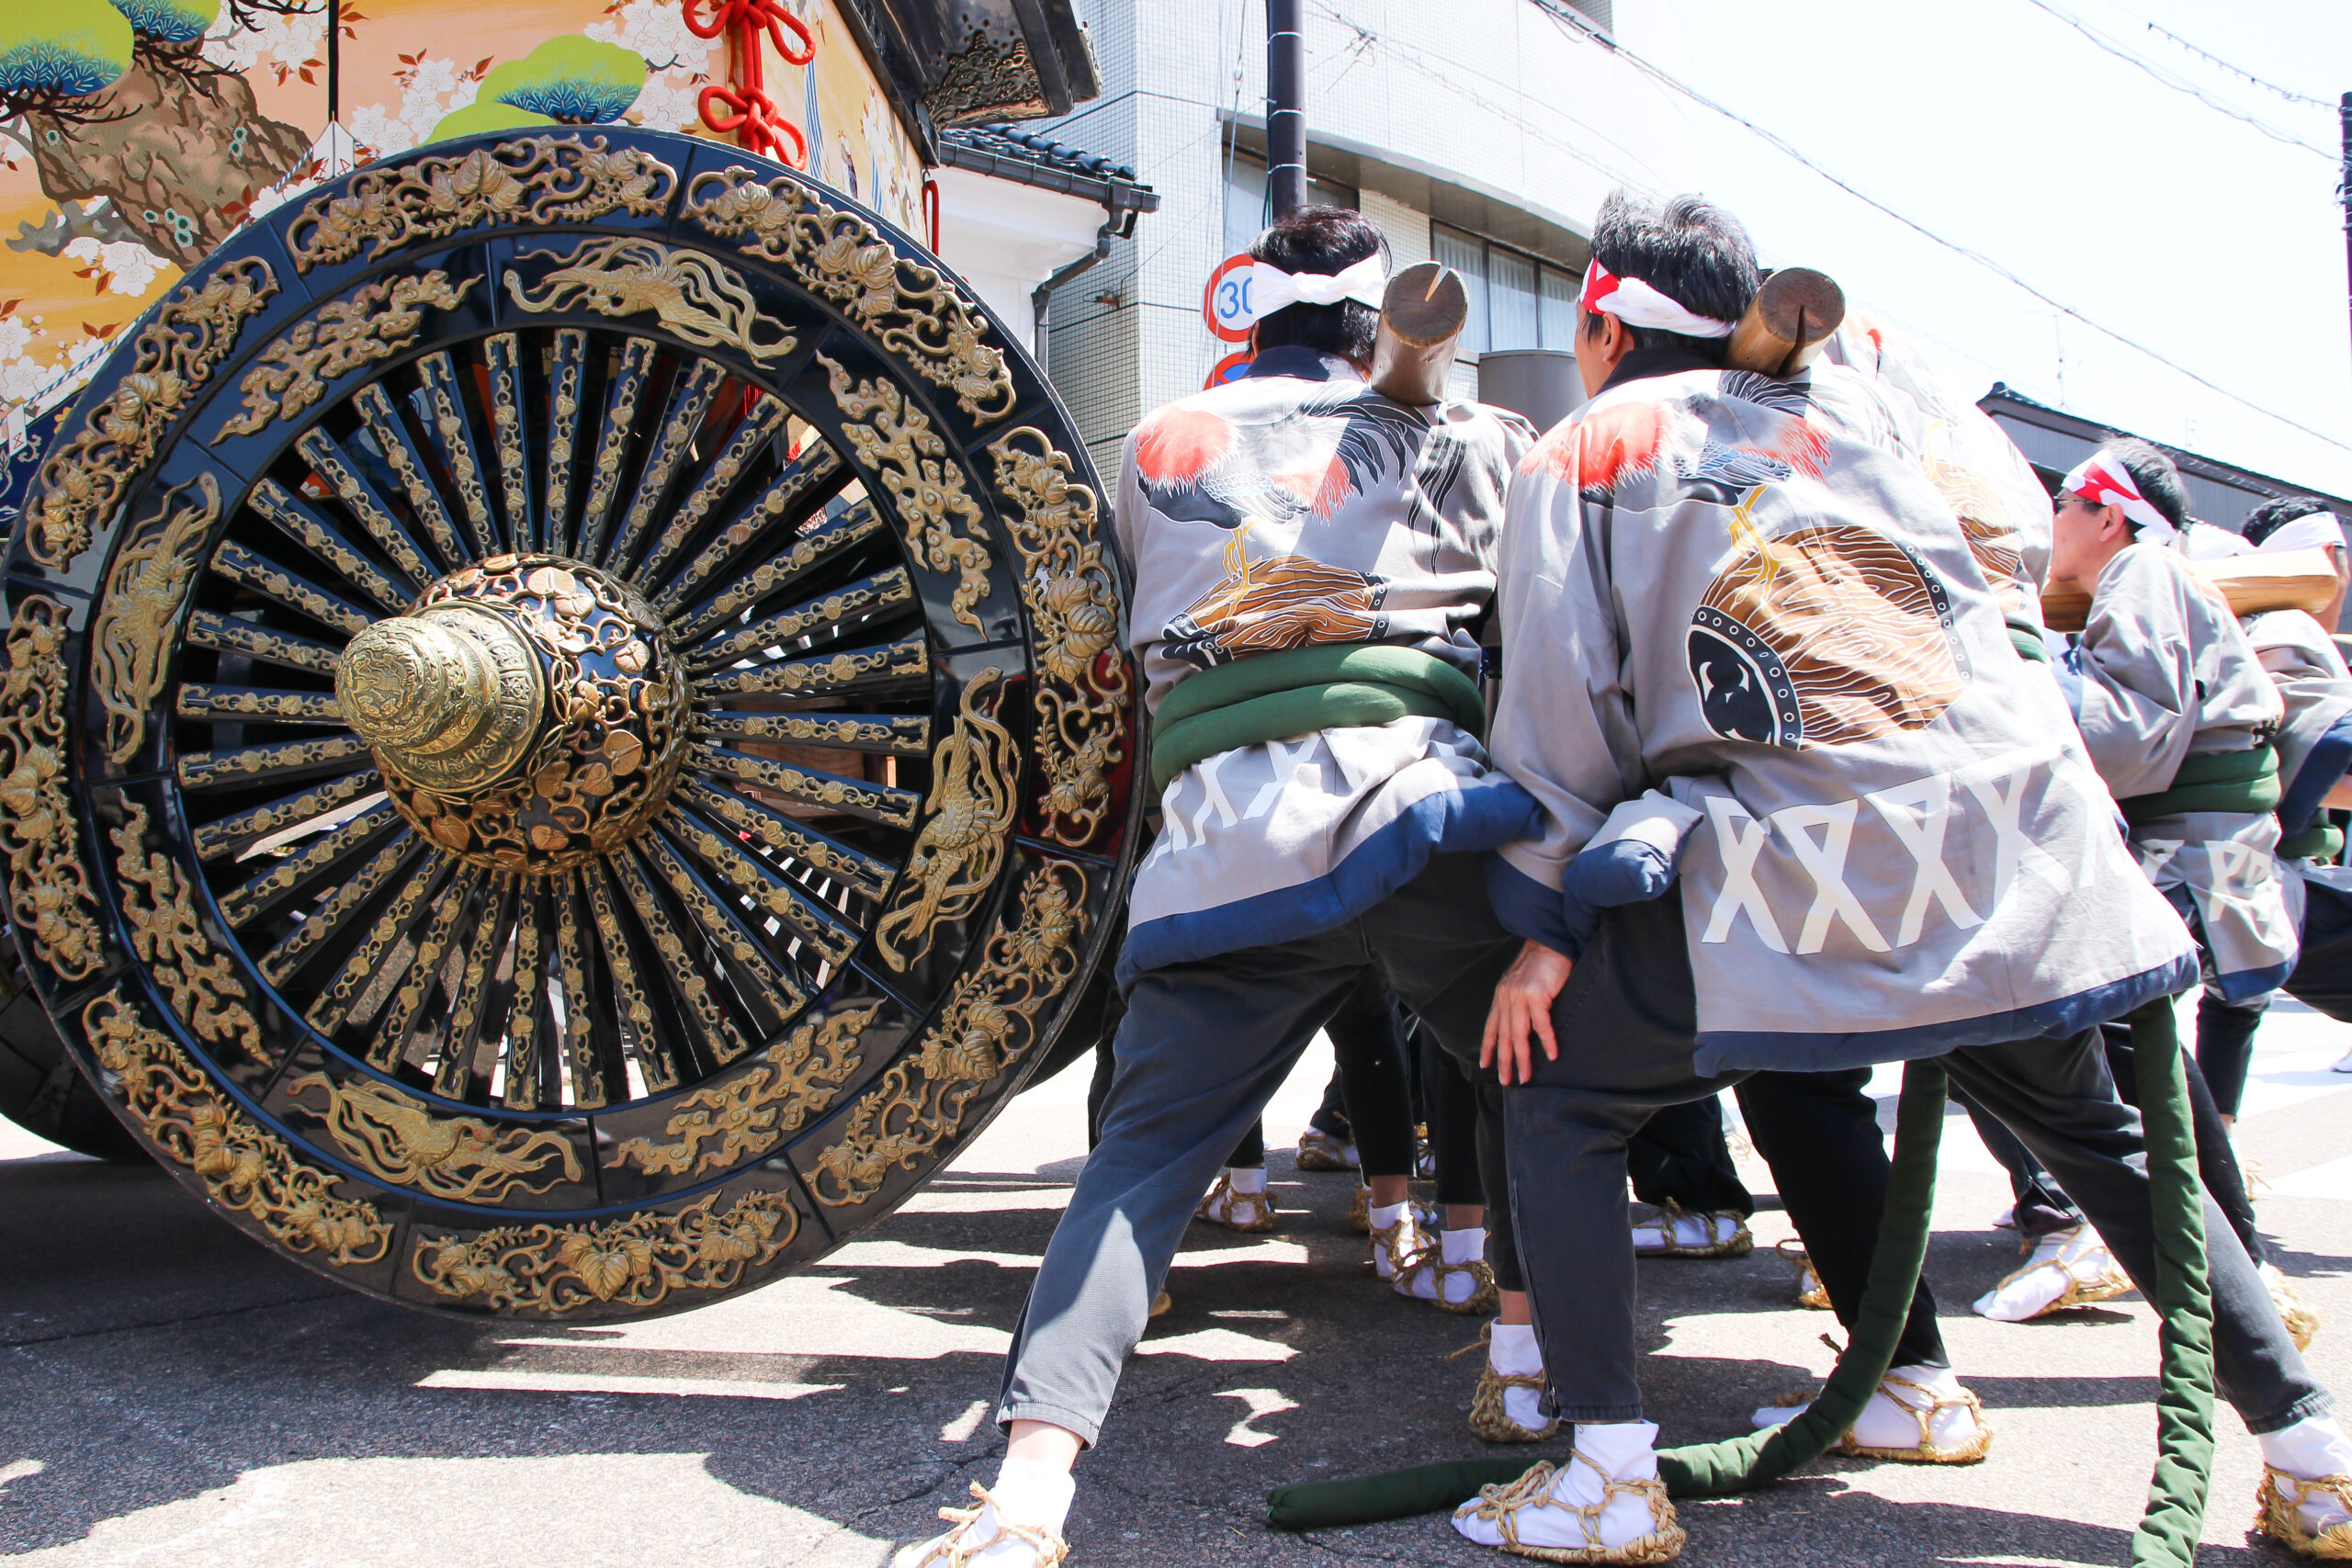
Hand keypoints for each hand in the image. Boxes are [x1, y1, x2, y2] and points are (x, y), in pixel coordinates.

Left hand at [1481, 939, 1571, 1086]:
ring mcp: (1521, 997)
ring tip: (1524, 1077)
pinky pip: (1542, 1024)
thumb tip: (1522, 1022)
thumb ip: (1518, 1001)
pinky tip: (1552, 1055)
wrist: (1550, 941)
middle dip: (1504, 1061)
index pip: (1491, 1026)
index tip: (1485, 1064)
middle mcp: (1507, 998)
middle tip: (1506, 1081)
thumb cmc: (1540, 963)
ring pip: (1519, 1035)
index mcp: (1501, 996)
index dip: (1487, 1046)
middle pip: (1504, 1036)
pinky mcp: (1538, 996)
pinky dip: (1547, 1041)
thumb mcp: (1520, 982)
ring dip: (1522, 1059)